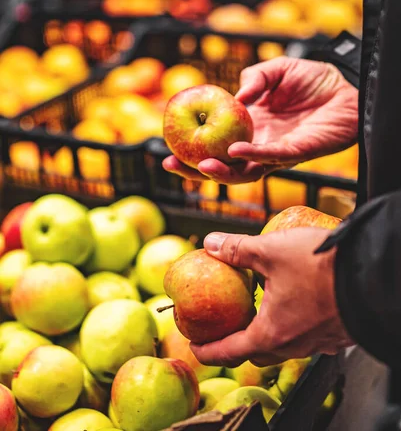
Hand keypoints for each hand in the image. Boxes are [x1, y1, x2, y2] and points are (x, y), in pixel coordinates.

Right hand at [163, 57, 357, 183]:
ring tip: (201, 166)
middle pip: (222, 167)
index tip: (165, 143)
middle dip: (195, 171)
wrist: (347, 84)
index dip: (190, 147)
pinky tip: (235, 150)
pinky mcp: (296, 153)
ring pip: (244, 172)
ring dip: (221, 172)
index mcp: (248, 127)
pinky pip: (272, 158)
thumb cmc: (312, 78)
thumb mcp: (275, 69)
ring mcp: (276, 152)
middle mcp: (258, 145)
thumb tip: (233, 97)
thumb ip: (253, 79)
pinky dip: (253, 155)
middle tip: (170, 164)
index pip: (213, 144)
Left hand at [191, 229, 352, 366]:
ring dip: (267, 331)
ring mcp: (318, 342)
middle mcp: (294, 345)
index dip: (208, 350)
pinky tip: (293, 301)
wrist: (372, 271)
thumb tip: (211, 243)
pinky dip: (291, 323)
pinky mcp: (335, 332)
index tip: (196, 347)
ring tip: (259, 309)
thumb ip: (238, 249)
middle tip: (226, 328)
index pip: (230, 352)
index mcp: (272, 334)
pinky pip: (306, 336)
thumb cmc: (321, 266)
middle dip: (238, 343)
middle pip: (258, 352)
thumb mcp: (271, 251)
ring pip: (284, 344)